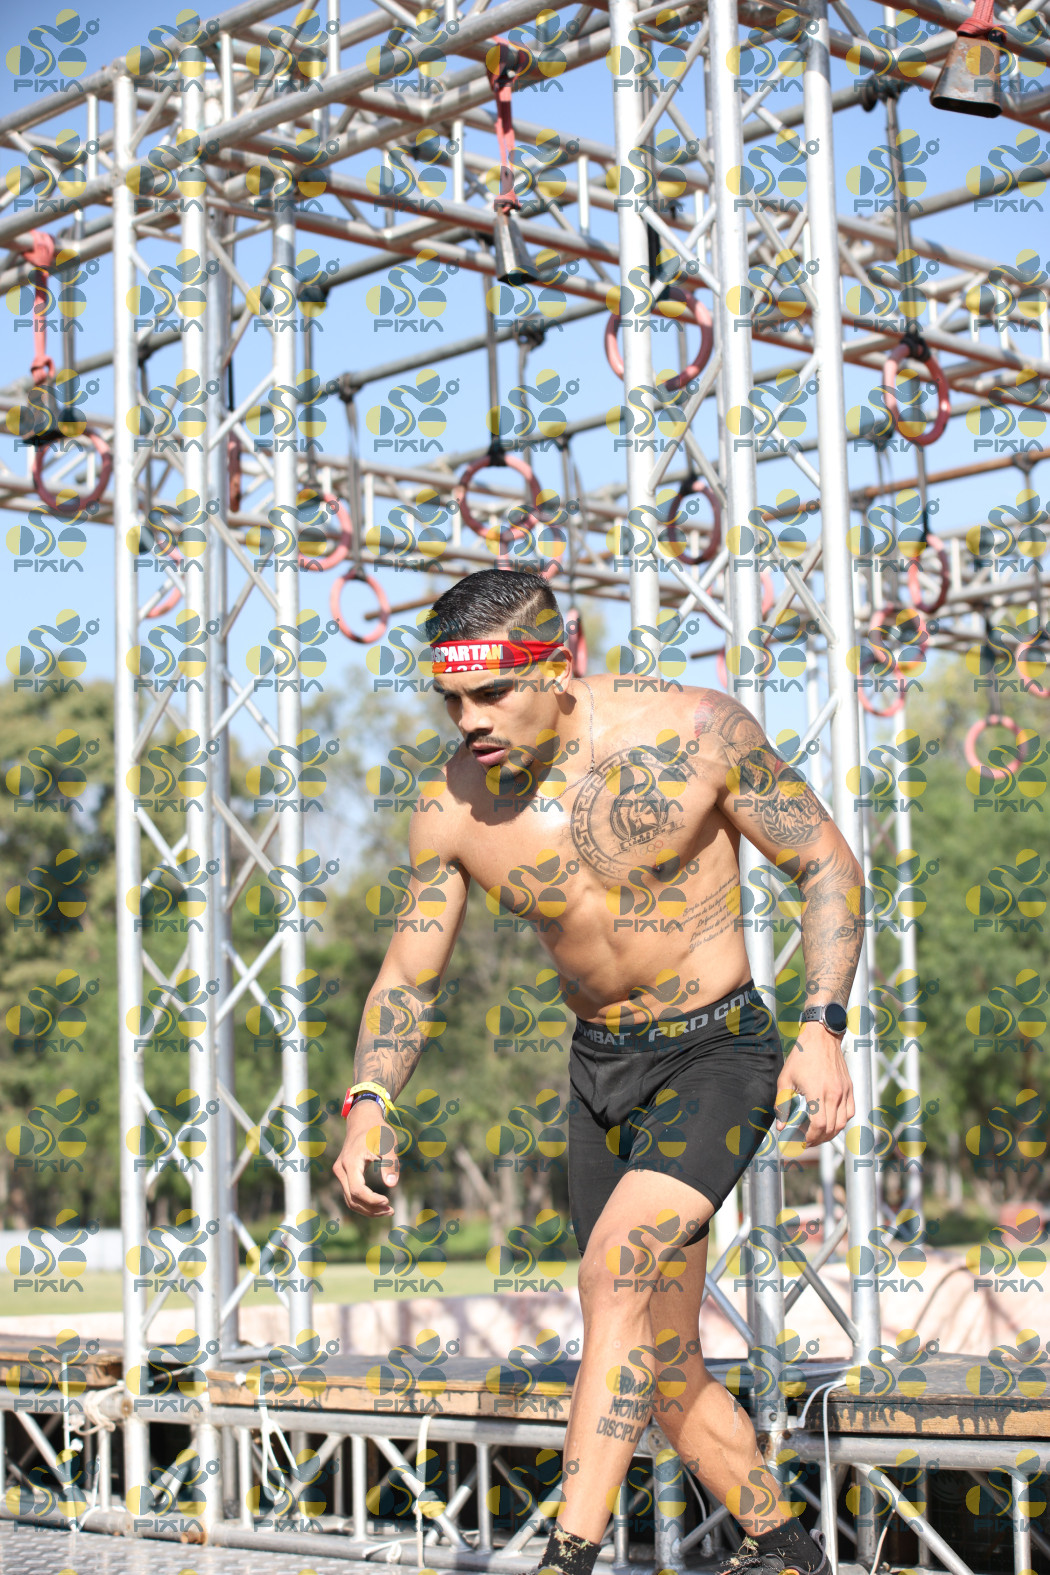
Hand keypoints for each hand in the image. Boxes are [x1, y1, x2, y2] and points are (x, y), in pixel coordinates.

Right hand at [333, 1106, 399, 1216]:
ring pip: (350, 1199)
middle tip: (391, 1210)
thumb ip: (390, 1163)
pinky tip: (379, 1204)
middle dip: (371, 1208)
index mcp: (351, 1162)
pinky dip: (363, 1202)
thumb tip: (392, 1185)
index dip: (372, 1200)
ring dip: (367, 1209)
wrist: (363, 1120)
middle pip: (352, 1199)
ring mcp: (340, 1172)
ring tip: (387, 1210)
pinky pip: (350, 1194)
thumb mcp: (388, 1144)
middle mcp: (341, 1169)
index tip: (388, 1201)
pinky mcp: (343, 1174)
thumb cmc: (378, 1131)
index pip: (357, 1190)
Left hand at [775, 1024, 854, 1146]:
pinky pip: (850, 1112)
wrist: (821, 1037)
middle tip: (806, 1141)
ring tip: (818, 1134)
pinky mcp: (849, 1088)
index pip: (819, 1126)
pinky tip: (831, 1121)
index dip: (810, 1138)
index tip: (801, 1141)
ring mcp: (844, 1091)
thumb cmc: (801, 1056)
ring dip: (831, 1133)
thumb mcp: (785, 1079)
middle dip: (818, 1139)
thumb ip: (783, 1104)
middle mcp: (834, 1094)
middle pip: (831, 1128)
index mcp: (817, 1093)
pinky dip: (842, 1121)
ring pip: (843, 1123)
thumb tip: (781, 1126)